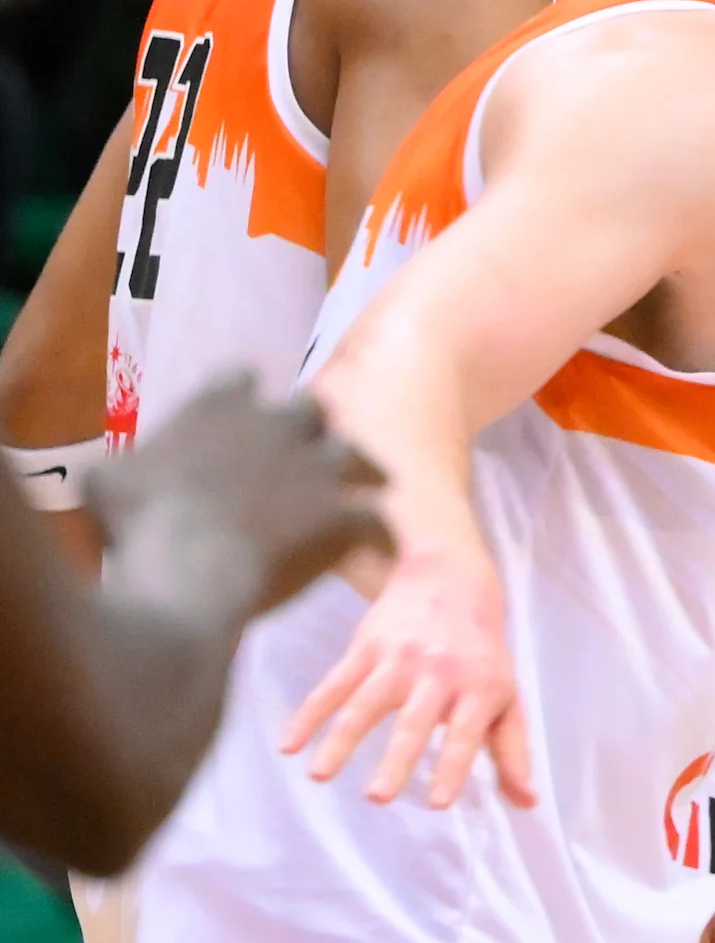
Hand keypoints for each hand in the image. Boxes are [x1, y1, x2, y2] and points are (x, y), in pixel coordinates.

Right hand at [94, 374, 389, 623]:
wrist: (189, 564)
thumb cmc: (138, 519)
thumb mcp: (108, 481)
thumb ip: (126, 465)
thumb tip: (113, 471)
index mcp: (219, 405)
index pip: (240, 378)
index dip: (241, 398)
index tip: (239, 415)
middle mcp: (277, 424)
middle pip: (310, 407)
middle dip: (308, 427)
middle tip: (302, 451)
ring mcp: (315, 466)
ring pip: (354, 453)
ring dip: (356, 469)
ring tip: (362, 486)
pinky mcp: (340, 511)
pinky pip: (374, 517)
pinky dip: (376, 531)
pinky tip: (379, 544)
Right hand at [279, 533, 532, 809]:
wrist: (451, 578)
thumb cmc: (482, 651)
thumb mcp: (507, 694)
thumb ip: (512, 750)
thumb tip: (527, 803)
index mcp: (479, 688)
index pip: (466, 734)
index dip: (453, 767)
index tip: (438, 803)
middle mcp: (439, 672)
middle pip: (414, 722)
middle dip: (396, 760)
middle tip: (377, 797)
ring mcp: (399, 658)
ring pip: (365, 703)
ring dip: (341, 739)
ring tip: (319, 776)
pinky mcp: (365, 646)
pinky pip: (333, 684)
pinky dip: (309, 714)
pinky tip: (289, 744)